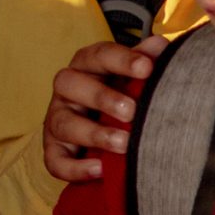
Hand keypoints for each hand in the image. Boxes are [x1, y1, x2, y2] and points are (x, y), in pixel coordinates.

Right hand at [42, 35, 164, 182]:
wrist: (95, 130)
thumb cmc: (117, 95)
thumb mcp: (128, 76)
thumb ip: (142, 60)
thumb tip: (160, 44)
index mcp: (86, 66)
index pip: (98, 55)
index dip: (121, 60)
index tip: (146, 68)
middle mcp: (66, 90)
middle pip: (70, 84)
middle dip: (101, 97)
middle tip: (131, 111)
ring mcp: (57, 120)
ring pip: (63, 123)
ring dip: (93, 133)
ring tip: (123, 143)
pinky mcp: (53, 150)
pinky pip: (55, 160)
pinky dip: (75, 168)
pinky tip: (100, 169)